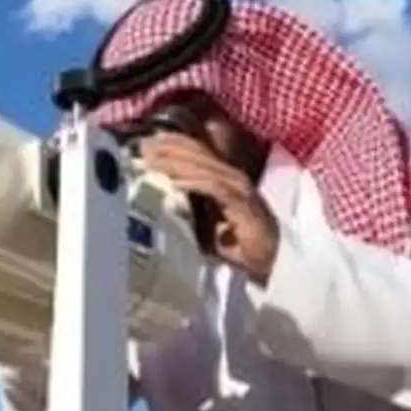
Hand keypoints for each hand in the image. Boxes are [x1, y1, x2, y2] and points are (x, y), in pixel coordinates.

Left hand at [141, 132, 280, 284]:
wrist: (265, 268)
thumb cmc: (234, 249)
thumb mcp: (205, 224)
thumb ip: (189, 207)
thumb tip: (160, 196)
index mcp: (224, 180)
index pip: (199, 153)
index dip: (173, 144)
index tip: (147, 143)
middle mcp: (234, 180)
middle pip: (200, 155)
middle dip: (170, 148)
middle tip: (144, 147)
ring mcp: (242, 192)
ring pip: (206, 169)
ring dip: (178, 163)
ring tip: (154, 162)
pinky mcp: (246, 207)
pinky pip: (216, 189)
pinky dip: (195, 183)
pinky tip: (176, 183)